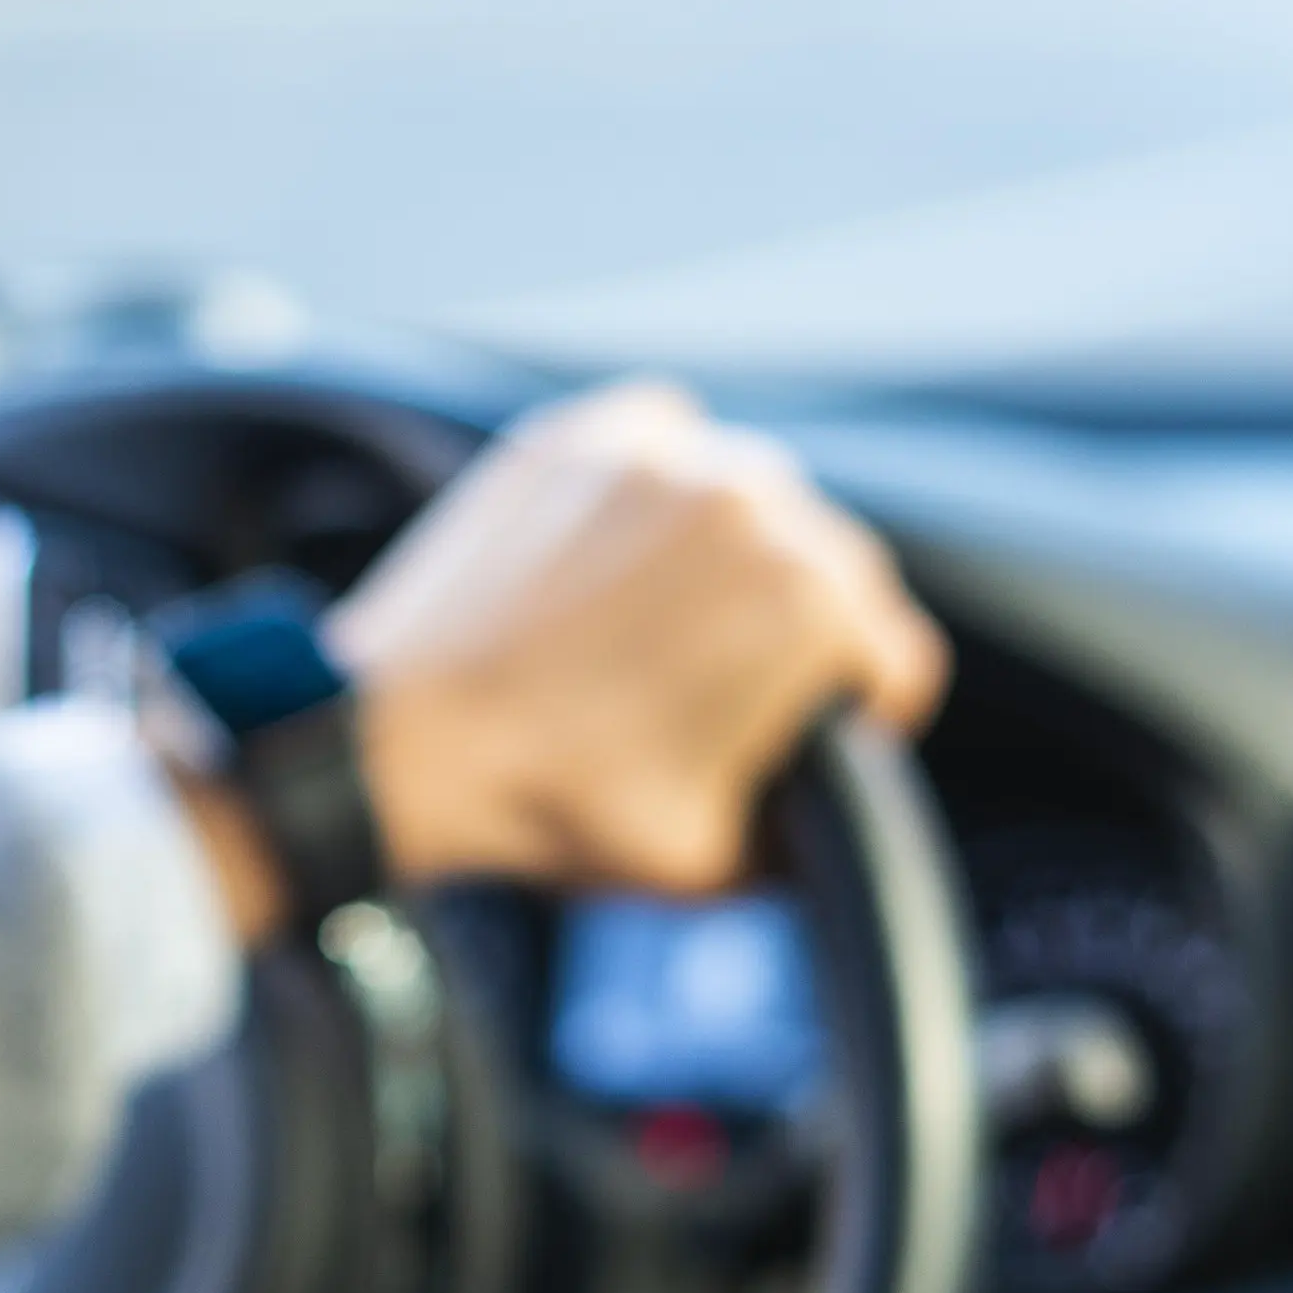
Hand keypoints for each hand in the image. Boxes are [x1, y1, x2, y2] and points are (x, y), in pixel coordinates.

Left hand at [335, 382, 949, 895]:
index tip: (824, 734)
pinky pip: (668, 447)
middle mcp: (754, 498)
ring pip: (752, 500)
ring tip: (659, 629)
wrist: (398, 745)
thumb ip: (815, 827)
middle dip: (801, 631)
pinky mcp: (585, 430)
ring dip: (731, 556)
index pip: (894, 651)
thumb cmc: (556, 807)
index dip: (867, 711)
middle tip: (728, 692)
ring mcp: (665, 453)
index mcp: (808, 600)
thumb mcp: (719, 862)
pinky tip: (615, 564)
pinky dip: (658, 493)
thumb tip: (838, 800)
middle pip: (832, 568)